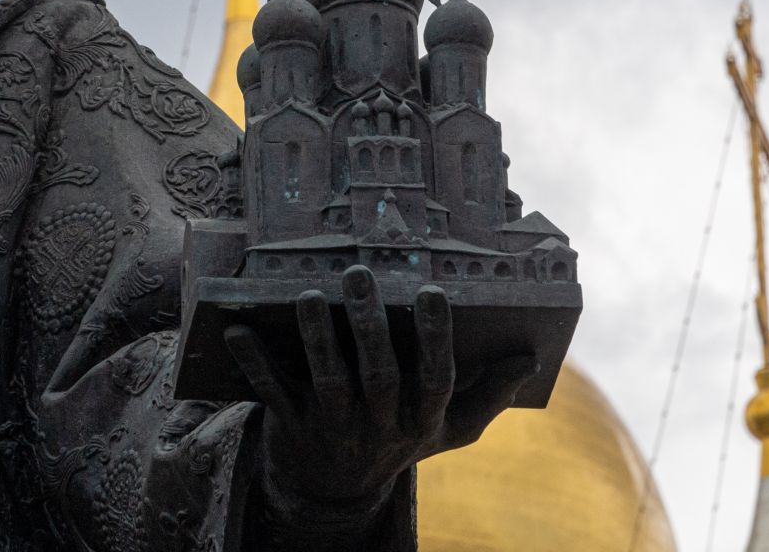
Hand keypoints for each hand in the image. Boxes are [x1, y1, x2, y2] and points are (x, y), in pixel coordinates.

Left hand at [224, 265, 536, 531]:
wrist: (333, 494)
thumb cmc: (397, 441)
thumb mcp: (447, 429)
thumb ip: (488, 395)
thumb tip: (530, 358)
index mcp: (421, 419)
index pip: (435, 378)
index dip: (433, 337)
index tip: (431, 292)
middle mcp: (381, 426)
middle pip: (380, 376)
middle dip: (371, 326)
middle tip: (360, 274)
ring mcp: (335, 429)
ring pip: (329, 383)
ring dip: (318, 339)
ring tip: (310, 296)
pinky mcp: (292, 430)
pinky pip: (273, 396)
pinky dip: (255, 365)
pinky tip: (238, 332)